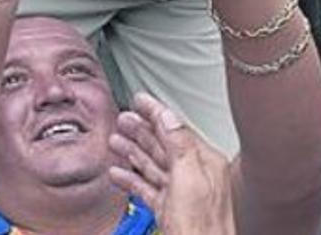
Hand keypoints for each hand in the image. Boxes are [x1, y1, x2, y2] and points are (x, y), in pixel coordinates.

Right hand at [108, 93, 234, 234]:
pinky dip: (132, 179)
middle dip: (141, 129)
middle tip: (122, 117)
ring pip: (154, 166)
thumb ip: (179, 146)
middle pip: (163, 145)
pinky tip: (118, 173)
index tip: (140, 99)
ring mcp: (182, 194)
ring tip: (116, 140)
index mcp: (204, 162)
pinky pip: (148, 189)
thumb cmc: (201, 227)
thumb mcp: (189, 178)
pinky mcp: (170, 211)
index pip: (176, 128)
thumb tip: (169, 116)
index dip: (156, 112)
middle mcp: (195, 175)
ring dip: (133, 151)